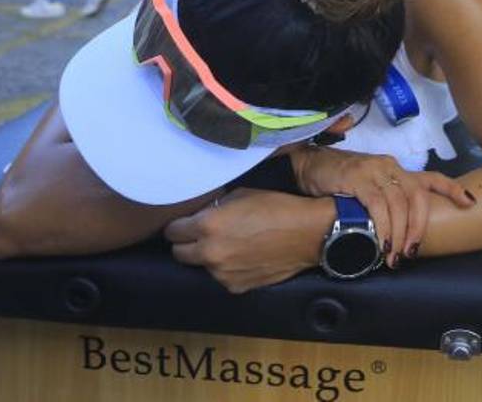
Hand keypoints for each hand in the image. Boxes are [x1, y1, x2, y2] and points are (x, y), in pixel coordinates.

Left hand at [165, 188, 329, 293]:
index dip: (180, 225)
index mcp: (208, 226)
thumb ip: (215, 207)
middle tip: (203, 234)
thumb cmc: (278, 207)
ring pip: (201, 266)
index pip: (172, 231)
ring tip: (231, 245)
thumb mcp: (242, 194)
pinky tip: (244, 257)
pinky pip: (221, 276)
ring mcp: (222, 274)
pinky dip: (227, 268)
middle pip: (178, 253)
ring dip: (208, 256)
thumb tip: (202, 213)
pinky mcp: (236, 287)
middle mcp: (210, 253)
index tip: (187, 223)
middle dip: (187, 243)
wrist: (309, 233)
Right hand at [291, 147, 473, 264]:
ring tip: (395, 255)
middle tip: (412, 252)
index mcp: (398, 169)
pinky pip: (377, 205)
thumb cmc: (341, 180)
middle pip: (418, 196)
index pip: (431, 177)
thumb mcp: (370, 186)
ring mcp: (374, 170)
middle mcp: (391, 166)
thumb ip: (387, 200)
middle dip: (419, 226)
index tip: (470, 203)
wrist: (310, 164)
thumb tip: (402, 232)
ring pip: (398, 204)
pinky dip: (383, 226)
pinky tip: (381, 242)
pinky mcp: (357, 177)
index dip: (452, 189)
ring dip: (399, 233)